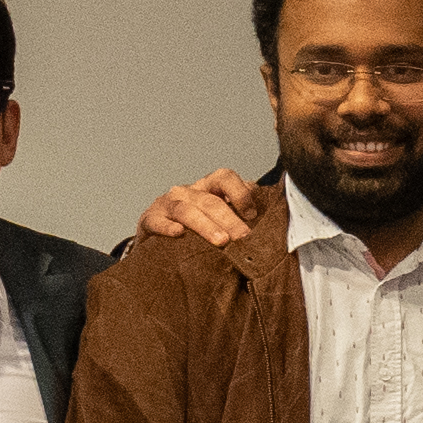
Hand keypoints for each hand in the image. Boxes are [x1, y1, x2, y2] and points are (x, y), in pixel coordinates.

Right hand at [138, 169, 266, 246]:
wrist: (159, 244)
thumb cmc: (197, 232)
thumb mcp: (221, 221)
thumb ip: (242, 216)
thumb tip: (274, 218)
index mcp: (208, 189)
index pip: (225, 178)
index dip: (240, 192)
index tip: (253, 214)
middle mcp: (188, 192)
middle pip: (209, 199)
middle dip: (229, 218)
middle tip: (244, 237)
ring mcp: (167, 205)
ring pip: (186, 210)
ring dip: (205, 225)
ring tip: (221, 242)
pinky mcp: (148, 220)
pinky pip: (156, 221)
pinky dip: (166, 227)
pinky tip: (178, 234)